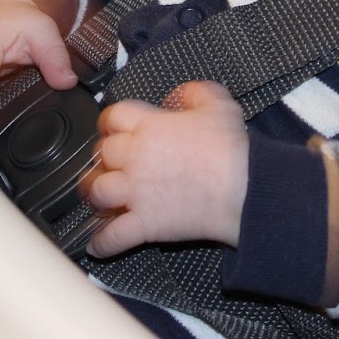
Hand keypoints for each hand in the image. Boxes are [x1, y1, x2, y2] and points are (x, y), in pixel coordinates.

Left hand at [82, 80, 248, 256]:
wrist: (244, 188)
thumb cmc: (231, 149)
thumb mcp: (218, 104)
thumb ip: (194, 92)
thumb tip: (179, 94)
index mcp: (150, 127)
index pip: (113, 116)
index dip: (109, 121)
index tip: (111, 127)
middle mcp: (136, 158)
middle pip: (101, 153)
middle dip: (103, 158)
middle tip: (108, 163)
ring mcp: (137, 193)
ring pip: (97, 192)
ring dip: (95, 195)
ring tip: (98, 198)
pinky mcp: (145, 224)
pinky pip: (113, 236)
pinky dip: (102, 244)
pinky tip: (97, 246)